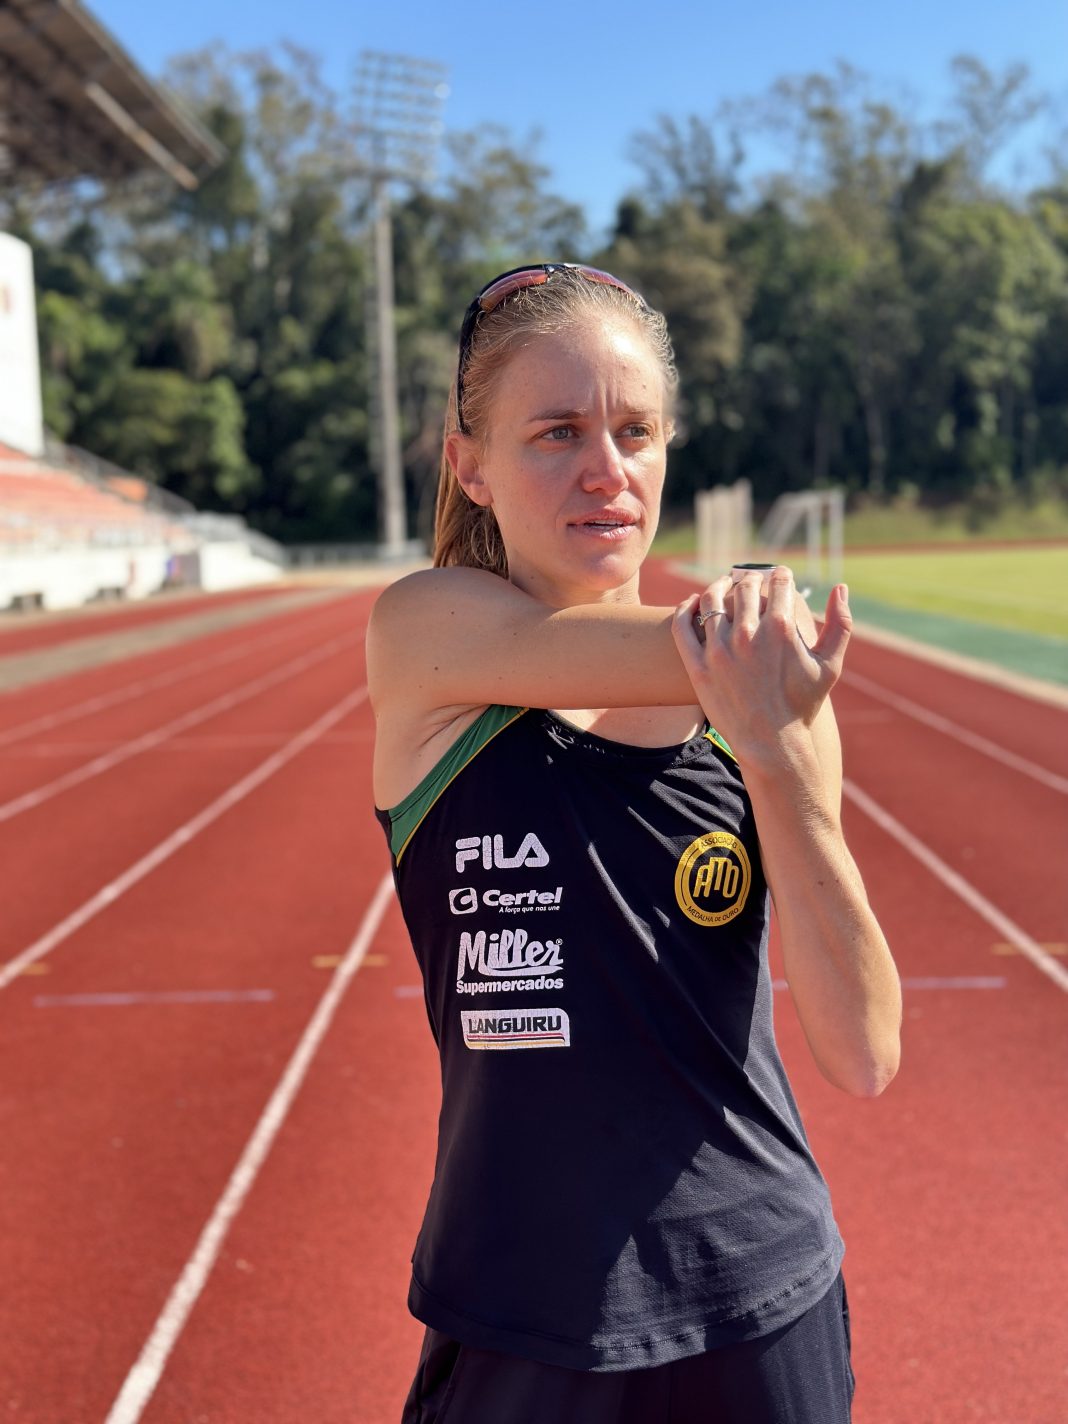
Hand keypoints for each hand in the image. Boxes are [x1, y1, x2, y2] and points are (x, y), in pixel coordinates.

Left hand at [672, 566, 851, 764]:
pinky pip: (682, 626)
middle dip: (750, 578)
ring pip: (711, 600)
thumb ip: (841, 623)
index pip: (777, 583)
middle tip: (750, 580)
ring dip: (717, 586)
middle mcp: (749, 634)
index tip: (777, 576)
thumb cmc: (803, 705)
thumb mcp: (831, 664)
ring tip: (722, 587)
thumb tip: (841, 587)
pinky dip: (685, 608)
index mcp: (782, 628)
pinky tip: (691, 604)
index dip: (779, 575)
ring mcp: (720, 650)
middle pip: (744, 587)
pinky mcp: (698, 667)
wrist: (772, 744)